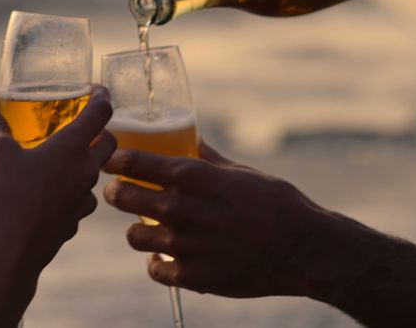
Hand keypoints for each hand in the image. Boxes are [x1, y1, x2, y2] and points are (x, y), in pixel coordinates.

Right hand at [0, 85, 116, 276]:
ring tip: (60, 161)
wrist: (10, 252)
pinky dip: (71, 192)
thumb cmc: (7, 197)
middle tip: (82, 125)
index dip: (102, 96)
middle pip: (109, 143)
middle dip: (100, 131)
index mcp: (71, 147)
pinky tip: (49, 195)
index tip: (96, 89)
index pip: (101, 112)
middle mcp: (85, 171)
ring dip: (84, 164)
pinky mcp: (74, 222)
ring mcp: (83, 199)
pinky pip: (80, 201)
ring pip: (94, 174)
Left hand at [103, 142, 340, 298]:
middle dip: (115, 193)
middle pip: (120, 196)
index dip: (114, 159)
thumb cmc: (278, 203)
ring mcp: (184, 244)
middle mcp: (181, 208)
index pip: (131, 161)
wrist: (305, 250)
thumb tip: (191, 140)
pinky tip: (167, 257)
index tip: (110, 160)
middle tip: (119, 193)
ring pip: (132, 235)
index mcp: (192, 175)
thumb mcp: (242, 172)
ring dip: (137, 230)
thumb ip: (209, 158)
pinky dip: (158, 263)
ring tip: (147, 228)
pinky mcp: (192, 275)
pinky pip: (155, 268)